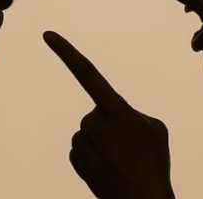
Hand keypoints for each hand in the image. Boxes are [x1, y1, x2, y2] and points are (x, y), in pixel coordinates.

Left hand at [43, 31, 175, 198]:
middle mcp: (93, 121)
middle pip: (97, 113)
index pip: (87, 72)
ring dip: (103, 142)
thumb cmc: (153, 163)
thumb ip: (131, 114)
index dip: (66, 52)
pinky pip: (83, 148)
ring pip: (89, 132)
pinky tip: (110, 168)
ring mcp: (82, 140)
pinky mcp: (75, 157)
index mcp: (115, 108)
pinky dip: (95, 155)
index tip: (46, 34)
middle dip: (111, 126)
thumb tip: (112, 119)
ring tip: (122, 160)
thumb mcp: (155, 128)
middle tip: (130, 148)